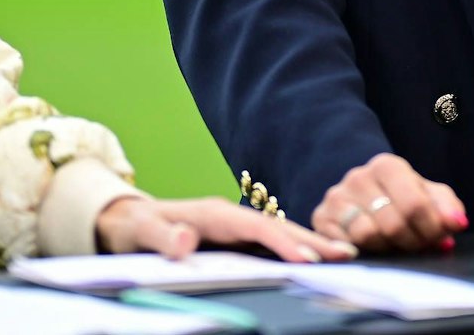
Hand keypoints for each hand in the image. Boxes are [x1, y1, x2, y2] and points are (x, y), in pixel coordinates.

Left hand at [95, 196, 357, 261]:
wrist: (127, 221)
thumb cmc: (134, 227)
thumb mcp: (141, 231)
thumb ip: (163, 235)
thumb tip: (189, 240)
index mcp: (213, 212)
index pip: (255, 227)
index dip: (283, 242)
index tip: (309, 259)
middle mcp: (229, 216)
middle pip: (276, 226)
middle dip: (311, 240)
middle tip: (347, 255)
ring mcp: (234, 228)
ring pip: (278, 234)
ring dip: (310, 244)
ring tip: (344, 257)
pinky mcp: (234, 239)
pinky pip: (269, 245)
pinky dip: (294, 250)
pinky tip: (314, 261)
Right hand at [311, 152, 466, 253]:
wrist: (361, 200)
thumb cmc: (401, 199)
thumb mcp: (427, 197)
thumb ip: (447, 207)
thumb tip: (457, 222)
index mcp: (387, 165)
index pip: (414, 204)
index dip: (431, 228)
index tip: (439, 238)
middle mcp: (358, 176)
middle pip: (393, 224)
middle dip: (413, 242)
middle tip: (419, 245)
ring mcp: (337, 196)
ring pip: (368, 236)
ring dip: (389, 249)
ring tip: (396, 245)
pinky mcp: (321, 217)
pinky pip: (346, 245)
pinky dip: (365, 252)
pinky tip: (374, 248)